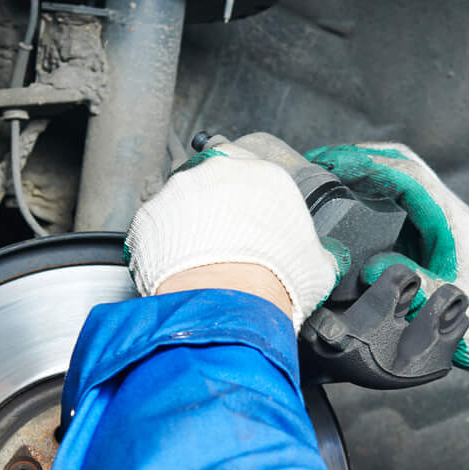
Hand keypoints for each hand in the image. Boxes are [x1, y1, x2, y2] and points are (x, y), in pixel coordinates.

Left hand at [126, 134, 344, 322]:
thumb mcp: (317, 265)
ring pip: (179, 197)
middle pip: (211, 176)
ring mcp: (180, 190)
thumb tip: (319, 260)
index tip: (244, 209)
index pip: (252, 165)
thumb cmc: (277, 282)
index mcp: (266, 175)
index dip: (246, 190)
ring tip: (194, 254)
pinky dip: (159, 240)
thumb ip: (315, 251)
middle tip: (218, 235)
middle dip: (212, 202)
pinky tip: (173, 264)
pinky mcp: (149, 215)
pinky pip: (153, 223)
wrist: (230, 303)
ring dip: (184, 220)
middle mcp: (219, 171)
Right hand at [305, 142, 468, 401]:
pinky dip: (376, 199)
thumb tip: (372, 267)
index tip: (331, 163)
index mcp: (454, 220)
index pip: (407, 174)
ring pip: (403, 182)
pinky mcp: (438, 239)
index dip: (367, 164)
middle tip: (321, 161)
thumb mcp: (449, 304)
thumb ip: (414, 282)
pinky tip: (352, 208)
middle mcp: (450, 212)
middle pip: (404, 165)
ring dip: (369, 174)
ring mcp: (444, 223)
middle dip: (362, 158)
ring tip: (328, 178)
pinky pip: (404, 207)